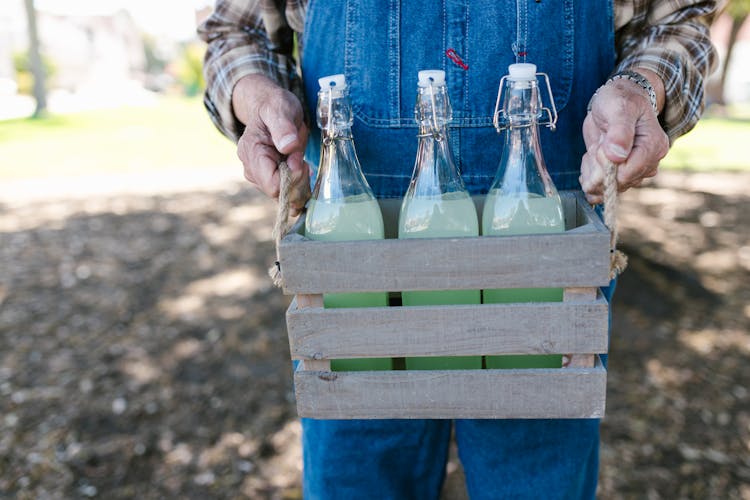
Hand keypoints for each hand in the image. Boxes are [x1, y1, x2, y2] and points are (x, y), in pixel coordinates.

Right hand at [232, 74, 310, 215]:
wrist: (270, 106)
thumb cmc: (275, 105)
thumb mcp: (281, 108)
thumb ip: (283, 127)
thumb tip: (288, 146)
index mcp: (252, 151)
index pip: (272, 184)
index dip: (292, 176)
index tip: (300, 159)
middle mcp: (250, 167)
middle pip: (278, 192)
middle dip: (296, 179)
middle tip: (301, 157)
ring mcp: (257, 174)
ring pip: (282, 194)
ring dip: (297, 181)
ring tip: (298, 158)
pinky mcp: (266, 177)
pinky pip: (284, 190)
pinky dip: (296, 183)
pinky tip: (298, 168)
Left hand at [579, 69, 668, 204]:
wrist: (615, 101)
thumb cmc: (620, 99)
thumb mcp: (618, 108)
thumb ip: (619, 131)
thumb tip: (617, 156)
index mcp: (653, 146)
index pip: (627, 173)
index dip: (607, 165)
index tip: (600, 147)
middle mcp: (648, 162)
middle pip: (617, 183)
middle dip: (598, 168)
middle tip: (597, 145)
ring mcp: (635, 170)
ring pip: (607, 187)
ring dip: (592, 171)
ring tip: (595, 147)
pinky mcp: (621, 174)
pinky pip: (600, 189)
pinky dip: (589, 176)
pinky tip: (589, 159)